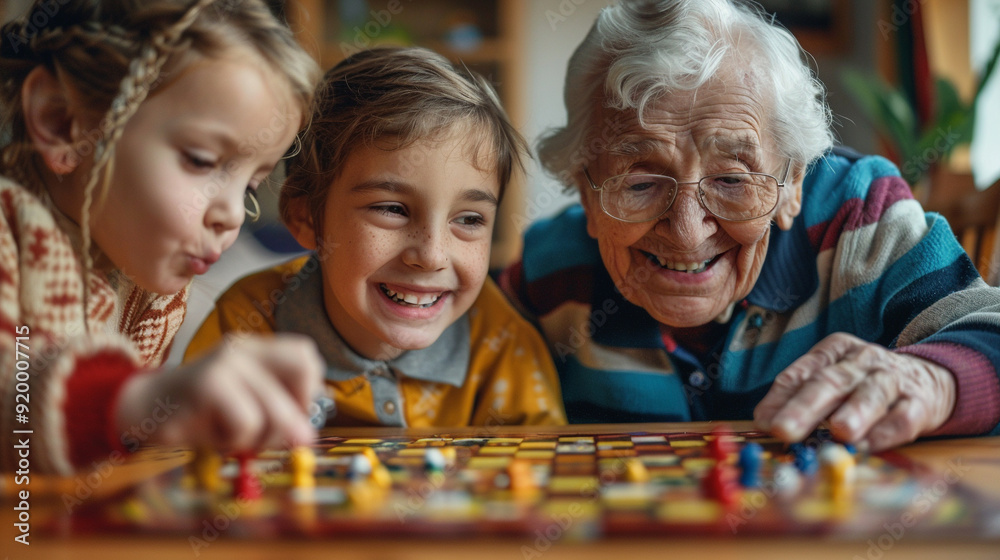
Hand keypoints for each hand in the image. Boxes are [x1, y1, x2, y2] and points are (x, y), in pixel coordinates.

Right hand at [116, 334, 324, 451]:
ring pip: (276, 410)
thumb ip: (278, 410)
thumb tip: (307, 433)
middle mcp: (243, 348)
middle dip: (292, 421)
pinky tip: (213, 435)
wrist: (142, 410)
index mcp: (256, 349)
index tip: (288, 414)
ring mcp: (226, 362)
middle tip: (268, 439)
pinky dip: (235, 440)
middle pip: (303, 376)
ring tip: (232, 435)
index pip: (307, 356)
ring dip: (259, 438)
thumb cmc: (200, 414)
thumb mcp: (246, 407)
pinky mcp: (208, 383)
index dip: (308, 391)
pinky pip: (247, 422)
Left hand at [753, 332, 955, 450]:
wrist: (930, 378)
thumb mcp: (833, 378)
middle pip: (831, 382)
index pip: (802, 372)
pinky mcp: (919, 403)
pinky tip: (868, 445)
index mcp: (835, 351)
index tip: (764, 421)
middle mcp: (862, 361)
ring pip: (871, 394)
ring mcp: (893, 380)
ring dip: (854, 413)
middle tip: (784, 429)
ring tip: (839, 431)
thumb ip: (799, 396)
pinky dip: (885, 432)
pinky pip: (902, 417)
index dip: (781, 397)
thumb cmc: (865, 384)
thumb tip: (764, 421)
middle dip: (805, 407)